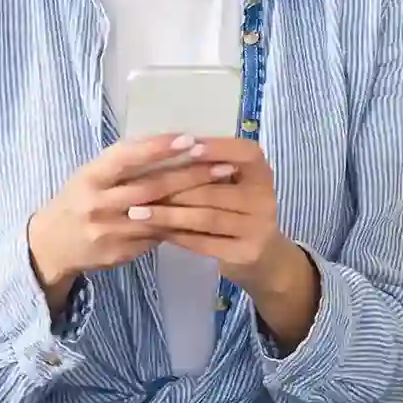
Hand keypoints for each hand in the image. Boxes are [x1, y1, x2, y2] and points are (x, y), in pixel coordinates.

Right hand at [26, 133, 235, 314]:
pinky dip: (182, 224)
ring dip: (194, 201)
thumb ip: (122, 164)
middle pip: (150, 188)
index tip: (190, 138)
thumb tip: (170, 144)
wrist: (52, 245)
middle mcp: (98, 204)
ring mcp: (110, 231)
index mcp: (90, 177)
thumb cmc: (78, 200)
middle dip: (189, 174)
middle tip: (222, 163)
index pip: (127, 158)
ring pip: (159, 215)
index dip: (158, 148)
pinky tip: (207, 215)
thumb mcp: (90, 175)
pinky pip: (156, 236)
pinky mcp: (121, 252)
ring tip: (223, 187)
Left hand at [131, 138, 320, 347]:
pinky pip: (204, 243)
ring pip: (206, 217)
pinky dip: (177, 236)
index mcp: (262, 173)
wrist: (264, 257)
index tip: (186, 145)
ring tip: (137, 212)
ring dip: (168, 214)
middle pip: (215, 189)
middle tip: (137, 187)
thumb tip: (165, 147)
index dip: (217, 148)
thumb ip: (211, 168)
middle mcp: (265, 198)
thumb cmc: (237, 210)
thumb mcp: (235, 185)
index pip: (245, 153)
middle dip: (173, 188)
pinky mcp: (246, 253)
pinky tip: (154, 231)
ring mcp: (258, 228)